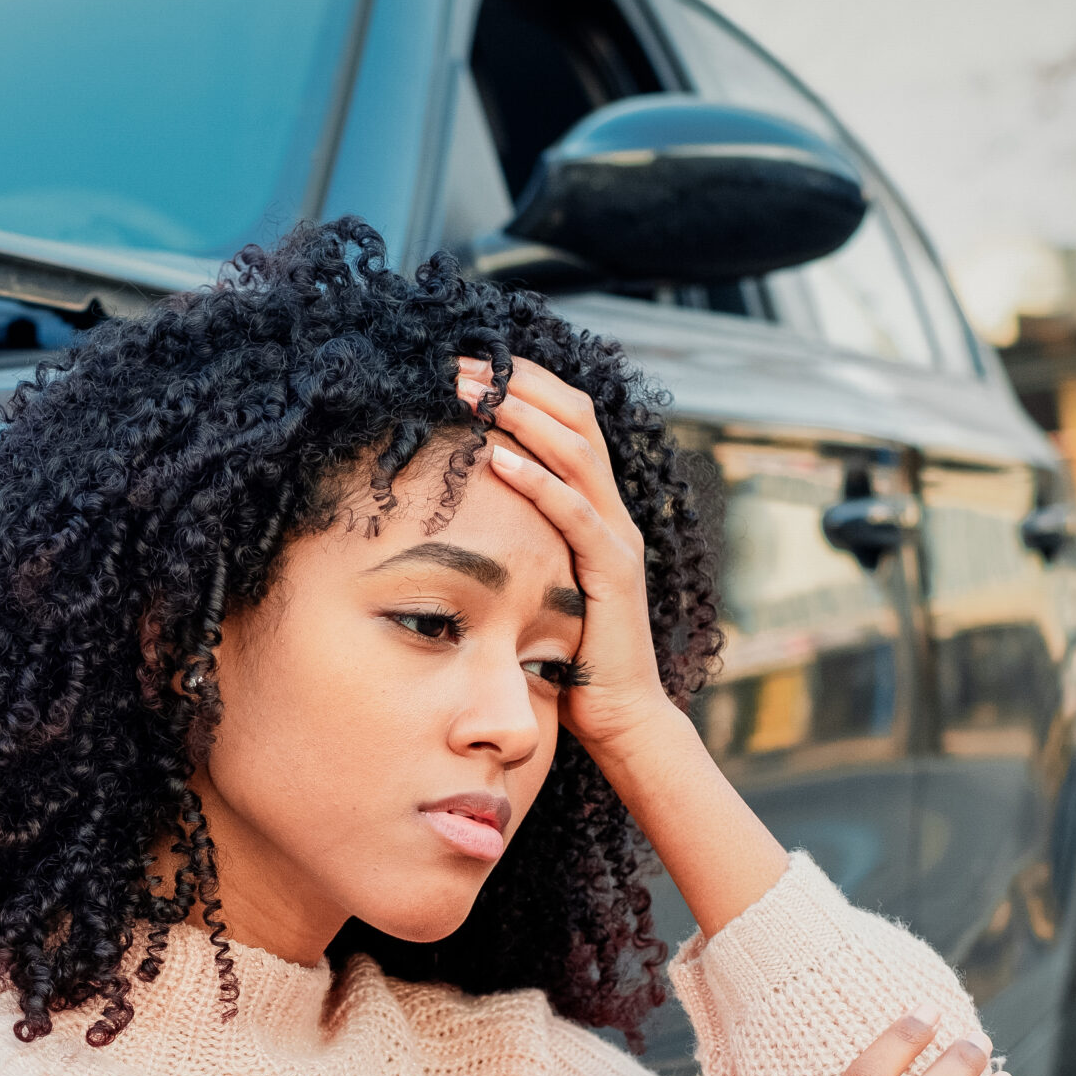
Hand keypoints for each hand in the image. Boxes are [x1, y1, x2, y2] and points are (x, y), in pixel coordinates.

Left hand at [454, 355, 671, 756]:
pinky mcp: (614, 572)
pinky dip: (538, 481)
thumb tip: (455, 512)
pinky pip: (576, 514)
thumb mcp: (535, 581)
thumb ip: (514, 542)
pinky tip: (497, 459)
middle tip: (458, 362)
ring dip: (521, 415)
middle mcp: (612, 510)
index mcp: (593, 505)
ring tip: (473, 392)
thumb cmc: (567, 655)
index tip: (468, 360)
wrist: (620, 715)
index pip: (566, 418)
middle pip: (574, 416)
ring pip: (576, 451)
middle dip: (516, 382)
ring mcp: (617, 538)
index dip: (521, 382)